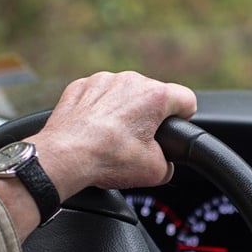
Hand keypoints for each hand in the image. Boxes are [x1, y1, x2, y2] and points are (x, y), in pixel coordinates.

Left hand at [28, 70, 196, 200]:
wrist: (64, 157)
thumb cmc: (108, 159)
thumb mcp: (154, 171)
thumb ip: (168, 163)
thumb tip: (165, 163)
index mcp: (154, 96)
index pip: (186, 100)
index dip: (184, 118)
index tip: (174, 130)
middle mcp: (130, 80)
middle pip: (152, 96)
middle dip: (148, 117)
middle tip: (137, 142)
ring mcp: (102, 80)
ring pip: (123, 94)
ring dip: (122, 111)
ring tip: (111, 138)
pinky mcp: (80, 86)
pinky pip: (98, 95)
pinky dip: (98, 110)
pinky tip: (93, 130)